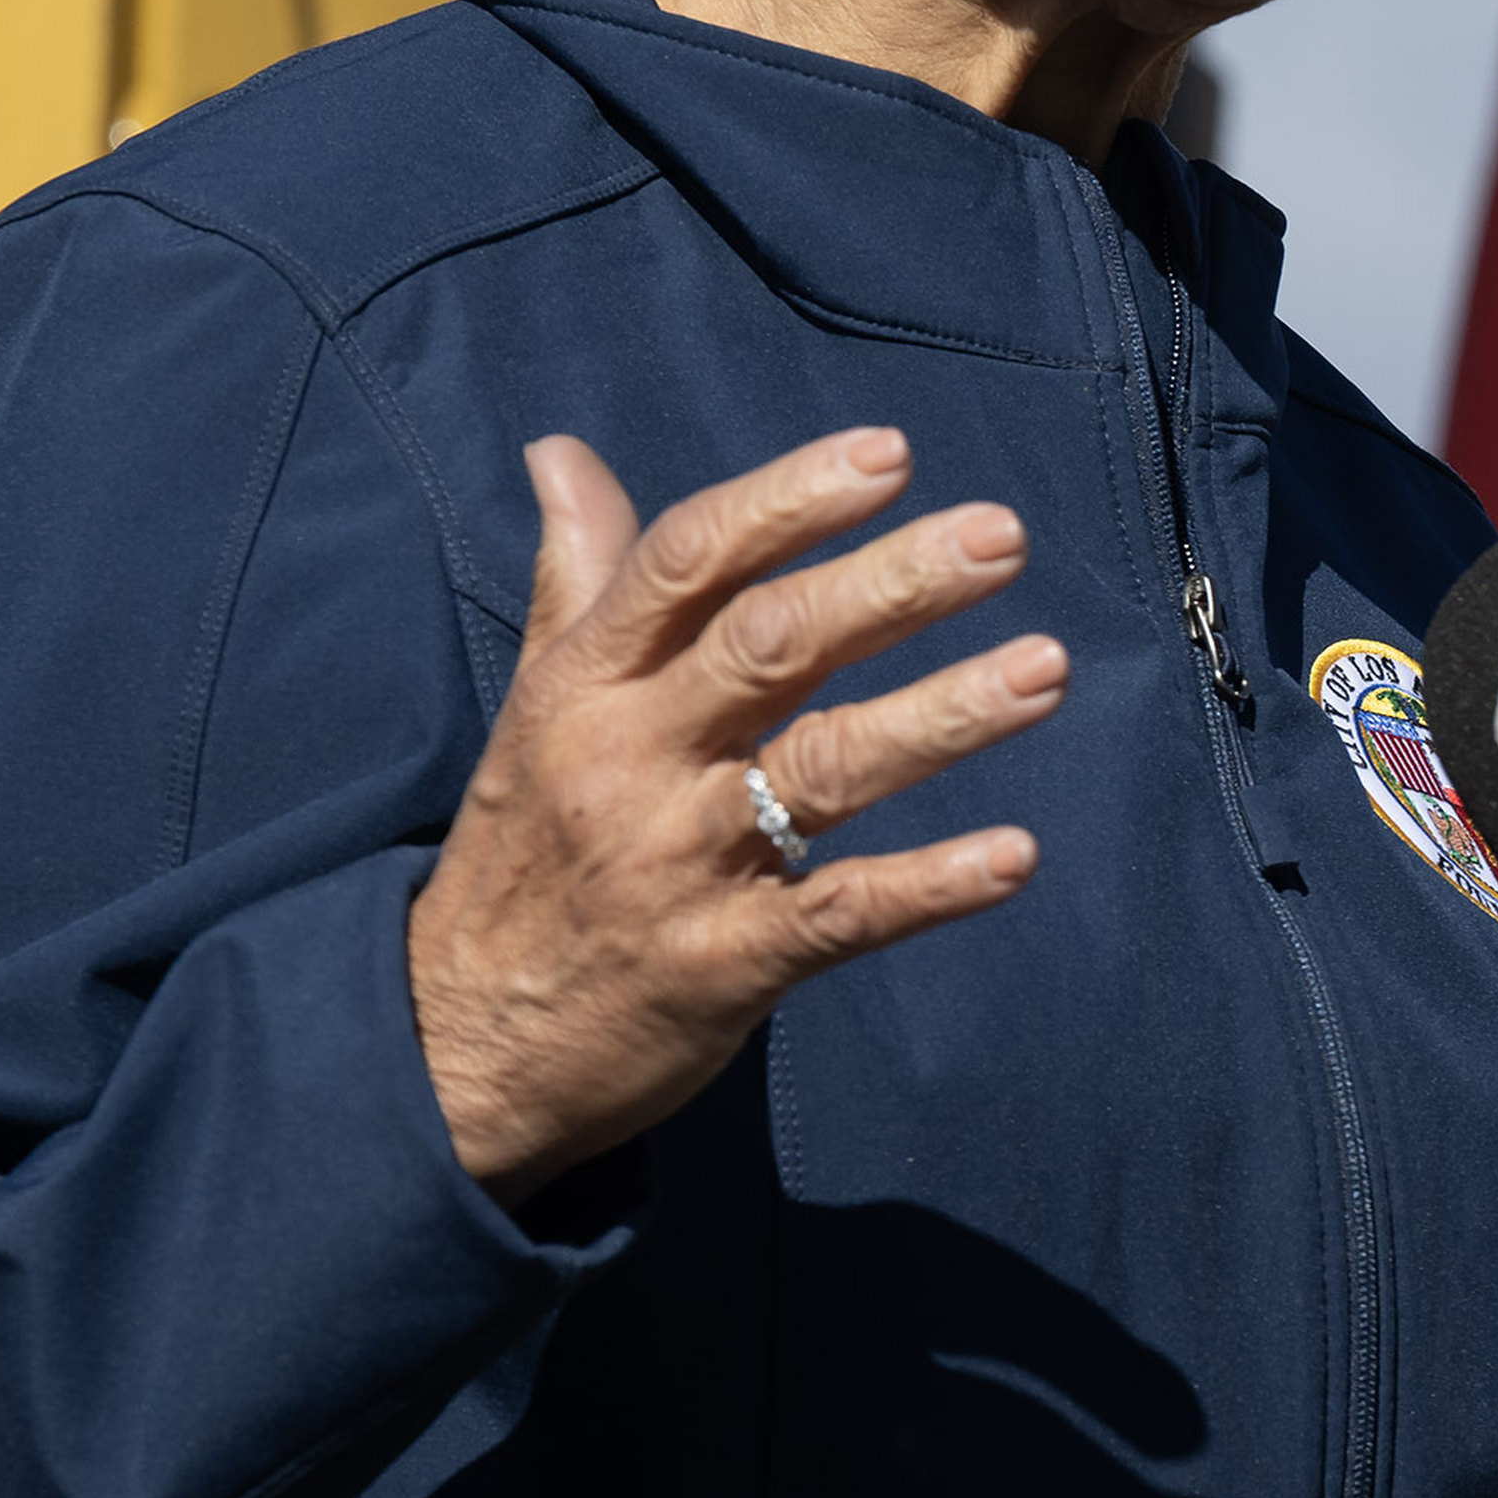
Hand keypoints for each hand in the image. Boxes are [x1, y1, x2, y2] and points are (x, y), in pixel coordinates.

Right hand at [406, 427, 1065, 1201]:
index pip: (688, 561)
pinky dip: (929, 886)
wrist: (452, 1047)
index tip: (887, 453)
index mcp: (585, 685)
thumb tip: (561, 450)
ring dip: (943, 714)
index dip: (787, 500)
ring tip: (1045, 668)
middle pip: (770, 646)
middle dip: (892, 584)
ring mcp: (677, 865)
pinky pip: (837, 915)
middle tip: (1003, 535)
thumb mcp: (533, 710)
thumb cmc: (518, 857)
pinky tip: (1014, 856)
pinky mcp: (721, 967)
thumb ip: (575, 580)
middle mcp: (629, 759)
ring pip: (822, 770)